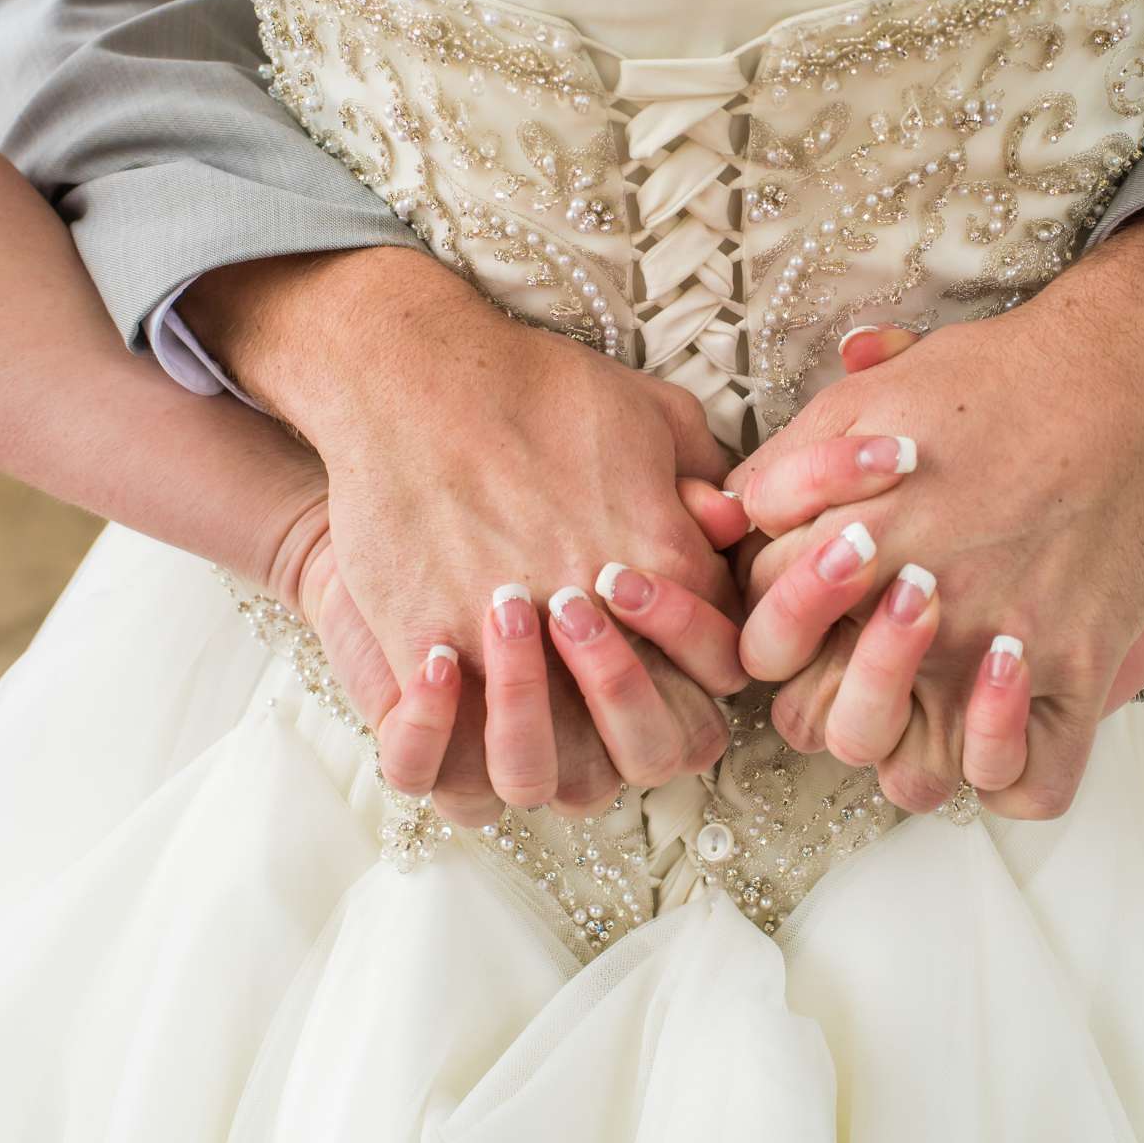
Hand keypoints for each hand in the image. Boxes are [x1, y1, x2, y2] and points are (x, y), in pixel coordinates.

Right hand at [188, 245, 745, 826]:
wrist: (412, 372)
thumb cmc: (535, 385)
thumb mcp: (650, 411)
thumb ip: (704, 478)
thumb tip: (731, 527)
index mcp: (665, 560)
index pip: (723, 668)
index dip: (701, 665)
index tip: (658, 632)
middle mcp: (593, 614)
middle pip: (654, 746)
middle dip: (639, 720)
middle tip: (592, 667)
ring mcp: (505, 640)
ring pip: (550, 770)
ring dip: (544, 737)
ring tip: (522, 678)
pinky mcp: (424, 642)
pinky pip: (441, 746)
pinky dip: (446, 736)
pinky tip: (447, 679)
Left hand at [726, 202, 1143, 816]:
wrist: (1116, 379)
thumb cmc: (986, 382)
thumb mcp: (859, 401)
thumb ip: (786, 469)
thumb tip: (733, 513)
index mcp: (850, 550)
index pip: (766, 640)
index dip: (782, 626)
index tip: (821, 601)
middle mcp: (918, 612)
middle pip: (821, 724)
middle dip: (825, 701)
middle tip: (863, 660)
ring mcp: (998, 648)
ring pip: (916, 778)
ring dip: (910, 753)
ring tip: (932, 699)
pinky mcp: (1079, 667)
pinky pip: (1032, 783)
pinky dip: (1008, 770)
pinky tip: (1004, 727)